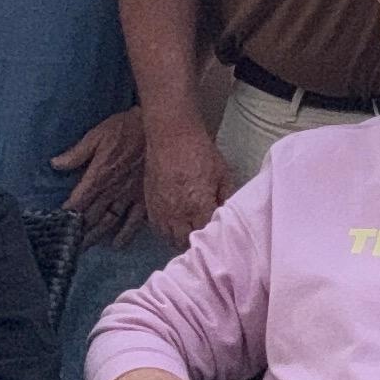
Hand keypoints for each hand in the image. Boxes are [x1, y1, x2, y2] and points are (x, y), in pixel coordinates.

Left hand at [54, 107, 147, 242]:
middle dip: (78, 231)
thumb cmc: (124, 129)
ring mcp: (129, 197)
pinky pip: (134, 222)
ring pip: (109, 222)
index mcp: (98, 176)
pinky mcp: (144, 199)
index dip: (67, 214)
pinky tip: (118, 244)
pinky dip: (125, 234)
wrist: (157, 130)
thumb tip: (55, 164)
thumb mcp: (96, 136)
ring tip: (85, 248)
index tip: (58, 224)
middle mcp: (112, 191)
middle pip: (91, 216)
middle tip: (68, 245)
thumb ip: (77, 153)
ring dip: (96, 236)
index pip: (78, 201)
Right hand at [141, 112, 230, 247]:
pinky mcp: (150, 206)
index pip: (207, 236)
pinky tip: (177, 229)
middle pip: (187, 244)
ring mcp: (161, 211)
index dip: (214, 240)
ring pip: (171, 240)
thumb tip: (229, 217)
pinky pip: (158, 230)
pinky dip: (168, 233)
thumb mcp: (223, 174)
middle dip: (198, 245)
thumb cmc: (201, 152)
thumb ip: (227, 198)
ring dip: (182, 241)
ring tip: (192, 237)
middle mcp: (177, 213)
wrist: (171, 135)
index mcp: (198, 206)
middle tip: (207, 242)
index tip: (221, 241)